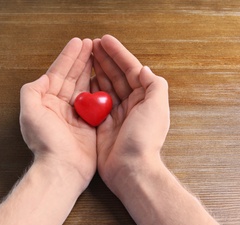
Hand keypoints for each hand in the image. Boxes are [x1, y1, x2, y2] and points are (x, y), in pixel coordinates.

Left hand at [20, 38, 95, 185]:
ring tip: (98, 54)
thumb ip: (32, 91)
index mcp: (47, 101)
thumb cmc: (46, 142)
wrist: (63, 167)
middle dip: (81, 59)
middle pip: (72, 77)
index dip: (68, 57)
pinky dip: (100, 87)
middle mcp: (61, 106)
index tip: (78, 42)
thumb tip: (44, 77)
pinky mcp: (90, 123)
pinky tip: (105, 76)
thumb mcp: (30, 112)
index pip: (58, 73)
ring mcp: (77, 114)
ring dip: (91, 69)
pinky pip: (96, 101)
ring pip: (85, 86)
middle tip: (92, 44)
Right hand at [92, 35, 169, 187]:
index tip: (105, 40)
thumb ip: (154, 84)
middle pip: (116, 76)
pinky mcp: (102, 125)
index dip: (119, 54)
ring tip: (86, 56)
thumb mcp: (156, 107)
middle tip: (92, 44)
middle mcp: (131, 104)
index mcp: (145, 98)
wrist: (130, 168)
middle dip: (105, 59)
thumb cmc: (144, 139)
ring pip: (105, 86)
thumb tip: (143, 69)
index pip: (131, 70)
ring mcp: (116, 114)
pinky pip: (95, 103)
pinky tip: (83, 79)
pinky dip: (89, 89)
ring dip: (97, 70)